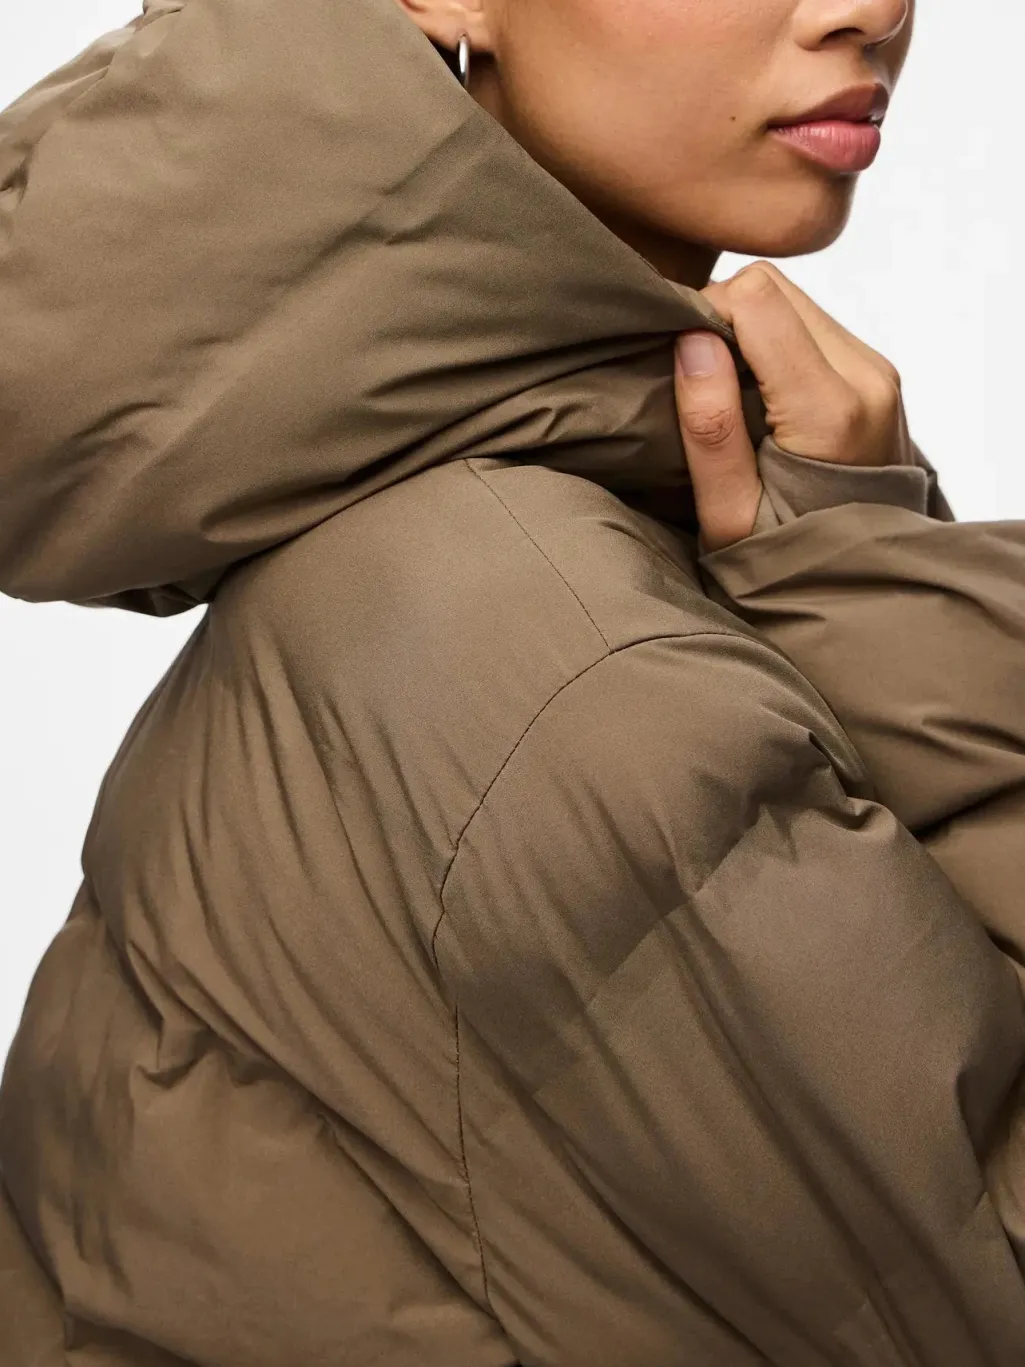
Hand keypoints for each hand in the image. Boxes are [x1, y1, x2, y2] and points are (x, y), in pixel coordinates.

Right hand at [674, 261, 910, 551]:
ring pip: (794, 300)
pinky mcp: (878, 376)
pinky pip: (812, 326)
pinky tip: (755, 396)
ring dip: (748, 331)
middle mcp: (867, 377)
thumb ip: (711, 429)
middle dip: (722, 318)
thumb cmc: (785, 564)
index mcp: (830, 411)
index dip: (701, 315)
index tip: (675, 363)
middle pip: (775, 289)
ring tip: (723, 392)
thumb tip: (691, 341)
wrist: (862, 590)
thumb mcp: (730, 516)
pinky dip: (772, 344)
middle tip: (693, 379)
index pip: (757, 299)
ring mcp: (879, 373)